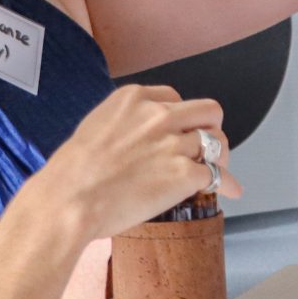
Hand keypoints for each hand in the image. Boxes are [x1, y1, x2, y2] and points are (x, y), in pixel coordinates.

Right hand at [29, 86, 238, 240]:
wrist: (68, 200)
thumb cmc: (71, 173)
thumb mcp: (96, 126)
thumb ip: (125, 124)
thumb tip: (138, 140)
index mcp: (136, 98)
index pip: (176, 98)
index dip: (182, 117)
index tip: (181, 131)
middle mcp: (160, 115)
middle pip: (208, 112)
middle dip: (210, 129)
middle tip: (207, 147)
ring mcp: (175, 143)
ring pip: (217, 143)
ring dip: (219, 158)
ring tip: (217, 170)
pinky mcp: (184, 174)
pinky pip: (217, 175)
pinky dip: (226, 184)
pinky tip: (228, 191)